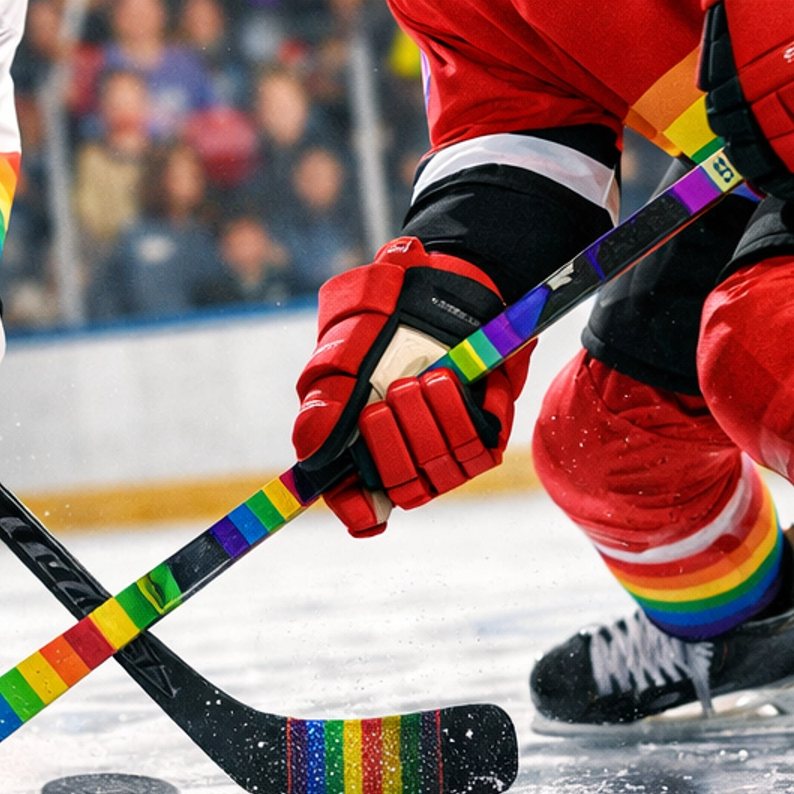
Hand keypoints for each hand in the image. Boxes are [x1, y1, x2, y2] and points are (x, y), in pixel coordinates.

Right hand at [292, 236, 523, 537]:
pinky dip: (466, 410)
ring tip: (430, 376)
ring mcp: (444, 449)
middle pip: (399, 486)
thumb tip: (309, 452)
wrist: (448, 285)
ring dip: (433, 420)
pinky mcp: (484, 436)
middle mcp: (402, 453)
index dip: (356, 509)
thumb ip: (328, 396)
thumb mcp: (348, 346)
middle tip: (395, 391)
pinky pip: (477, 449)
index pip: (355, 502)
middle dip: (394, 439)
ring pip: (438, 471)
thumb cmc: (388, 316)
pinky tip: (457, 377)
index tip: (361, 506)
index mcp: (359, 442)